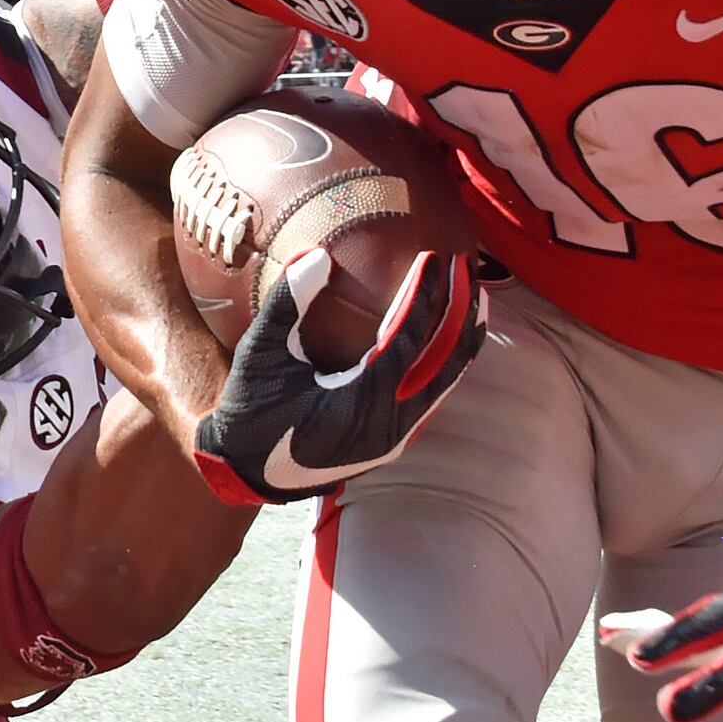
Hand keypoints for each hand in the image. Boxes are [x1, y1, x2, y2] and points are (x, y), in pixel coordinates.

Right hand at [188, 244, 486, 506]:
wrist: (249, 468)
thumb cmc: (253, 409)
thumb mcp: (261, 354)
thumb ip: (287, 304)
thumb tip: (317, 254)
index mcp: (360, 402)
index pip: (408, 340)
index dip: (425, 296)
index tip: (435, 258)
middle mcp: (389, 425)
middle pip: (443, 362)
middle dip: (458, 312)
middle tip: (467, 266)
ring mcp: (395, 437)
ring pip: (444, 382)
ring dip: (460, 338)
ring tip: (473, 296)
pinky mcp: (393, 440)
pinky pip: (431, 395)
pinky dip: (446, 362)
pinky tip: (450, 339)